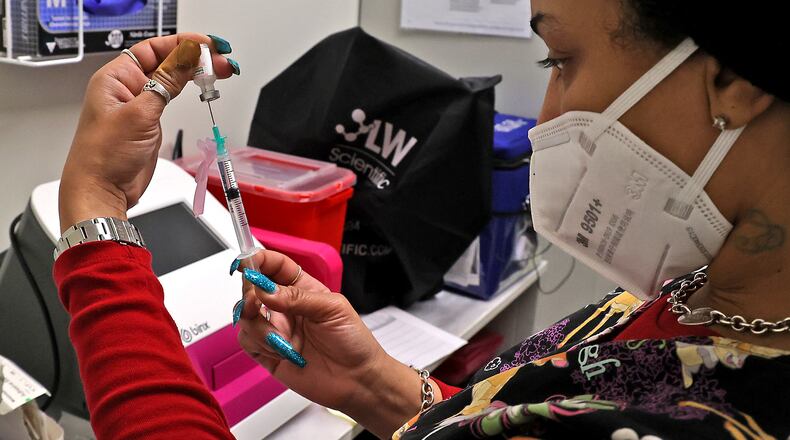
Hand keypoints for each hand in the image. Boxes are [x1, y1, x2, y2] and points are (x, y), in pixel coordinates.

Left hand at [59, 33, 233, 232]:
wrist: (102, 190)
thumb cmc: (104, 155)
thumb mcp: (140, 113)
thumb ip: (167, 82)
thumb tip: (188, 55)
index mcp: (117, 78)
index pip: (155, 49)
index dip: (184, 44)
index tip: (209, 47)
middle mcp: (128, 87)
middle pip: (167, 61)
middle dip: (196, 58)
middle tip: (223, 62)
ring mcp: (141, 104)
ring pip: (173, 78)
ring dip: (196, 73)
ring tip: (219, 72)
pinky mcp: (151, 121)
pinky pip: (173, 97)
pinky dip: (190, 90)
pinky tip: (203, 86)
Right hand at [235, 251, 425, 437]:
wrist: (357, 380)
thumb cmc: (353, 341)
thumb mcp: (332, 309)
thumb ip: (297, 297)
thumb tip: (265, 289)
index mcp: (302, 288)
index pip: (273, 266)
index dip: (257, 260)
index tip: (246, 262)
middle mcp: (285, 307)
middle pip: (252, 289)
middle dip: (250, 292)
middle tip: (258, 300)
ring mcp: (275, 330)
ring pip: (245, 316)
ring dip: (257, 324)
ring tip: (282, 338)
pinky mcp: (268, 353)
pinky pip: (247, 341)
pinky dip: (259, 343)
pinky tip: (282, 350)